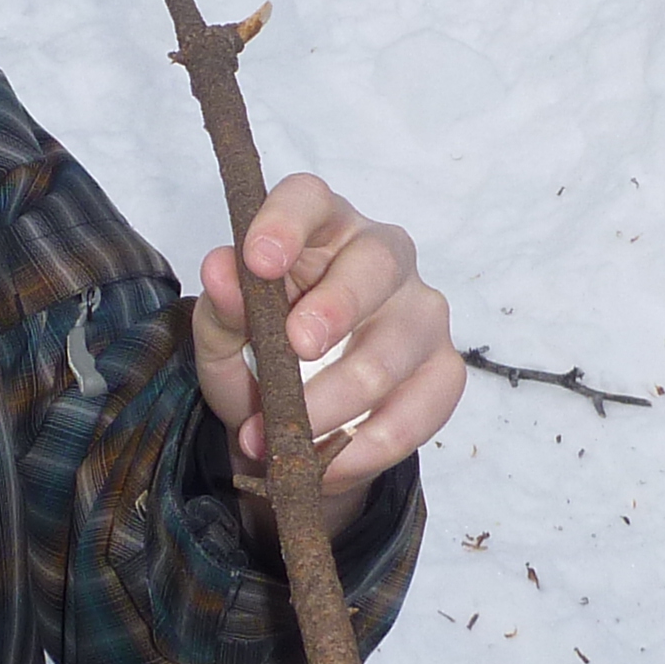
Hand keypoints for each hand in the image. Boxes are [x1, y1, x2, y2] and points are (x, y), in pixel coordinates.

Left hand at [192, 175, 460, 506]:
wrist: (296, 424)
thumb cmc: (262, 356)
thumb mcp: (225, 339)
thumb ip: (221, 309)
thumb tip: (220, 272)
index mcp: (320, 228)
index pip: (310, 199)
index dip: (286, 222)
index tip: (257, 261)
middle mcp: (381, 256)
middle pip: (376, 262)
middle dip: (337, 307)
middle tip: (296, 349)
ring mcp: (420, 312)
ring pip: (397, 345)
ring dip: (338, 399)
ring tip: (284, 439)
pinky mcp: (444, 370)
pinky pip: (424, 405)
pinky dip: (372, 444)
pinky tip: (330, 464)